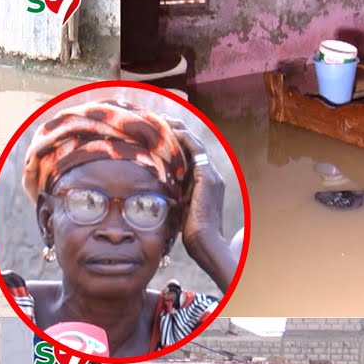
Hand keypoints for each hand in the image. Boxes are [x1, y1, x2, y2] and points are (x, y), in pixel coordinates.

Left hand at [167, 120, 226, 261]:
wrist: (205, 244)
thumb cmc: (190, 235)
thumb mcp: (178, 210)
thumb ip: (171, 197)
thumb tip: (152, 193)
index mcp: (204, 183)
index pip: (190, 154)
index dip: (176, 141)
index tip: (159, 132)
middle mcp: (210, 175)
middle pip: (193, 144)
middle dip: (176, 130)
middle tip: (158, 119)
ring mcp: (211, 175)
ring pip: (194, 143)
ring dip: (178, 129)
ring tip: (161, 119)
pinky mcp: (207, 177)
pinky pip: (195, 149)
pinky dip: (182, 137)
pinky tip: (168, 129)